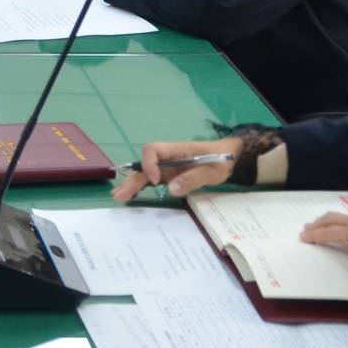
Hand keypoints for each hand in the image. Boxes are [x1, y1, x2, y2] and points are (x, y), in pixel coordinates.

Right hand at [111, 138, 239, 203]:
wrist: (229, 157)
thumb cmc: (221, 160)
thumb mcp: (212, 171)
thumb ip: (192, 179)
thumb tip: (171, 189)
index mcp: (177, 150)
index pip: (154, 150)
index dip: (149, 163)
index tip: (156, 180)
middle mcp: (168, 158)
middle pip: (145, 165)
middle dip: (132, 179)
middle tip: (120, 195)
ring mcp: (168, 167)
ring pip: (145, 174)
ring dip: (132, 184)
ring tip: (119, 197)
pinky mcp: (170, 175)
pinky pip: (152, 180)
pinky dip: (141, 188)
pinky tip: (132, 196)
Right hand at [299, 212, 347, 250]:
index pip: (328, 233)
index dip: (314, 235)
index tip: (303, 237)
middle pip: (331, 219)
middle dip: (317, 223)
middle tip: (306, 228)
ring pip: (341, 215)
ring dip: (328, 220)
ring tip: (320, 224)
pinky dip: (344, 220)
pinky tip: (343, 224)